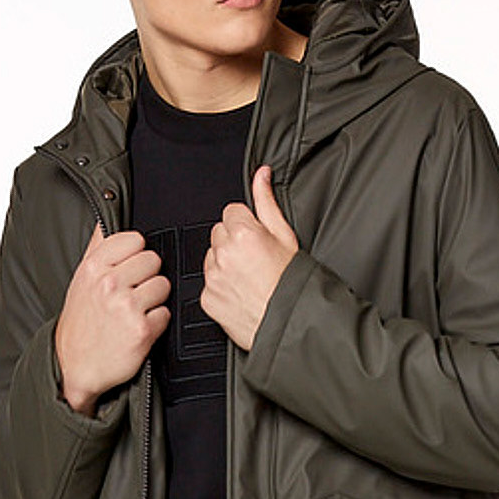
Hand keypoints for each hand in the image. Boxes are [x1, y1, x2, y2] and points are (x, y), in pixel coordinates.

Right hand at [54, 224, 169, 416]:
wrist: (74, 365)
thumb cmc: (81, 322)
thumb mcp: (81, 280)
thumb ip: (97, 248)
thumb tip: (107, 220)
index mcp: (94, 268)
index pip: (135, 239)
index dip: (136, 254)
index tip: (129, 269)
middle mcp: (109, 284)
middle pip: (153, 260)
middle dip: (147, 277)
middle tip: (132, 294)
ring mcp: (126, 307)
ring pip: (163, 286)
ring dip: (154, 300)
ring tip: (136, 311)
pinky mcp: (142, 331)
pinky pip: (165, 314)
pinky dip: (156, 323)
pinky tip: (139, 328)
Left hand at [200, 164, 298, 349]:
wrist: (288, 323)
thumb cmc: (292, 282)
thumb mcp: (286, 236)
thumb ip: (267, 201)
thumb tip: (261, 174)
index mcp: (243, 232)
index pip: (231, 212)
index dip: (246, 225)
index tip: (257, 239)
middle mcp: (224, 253)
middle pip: (219, 232)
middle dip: (233, 241)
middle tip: (254, 259)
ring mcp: (213, 276)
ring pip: (211, 256)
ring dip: (224, 262)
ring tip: (248, 277)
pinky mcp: (207, 297)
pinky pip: (208, 281)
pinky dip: (220, 285)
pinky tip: (240, 291)